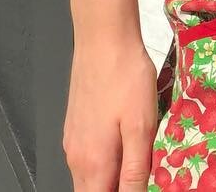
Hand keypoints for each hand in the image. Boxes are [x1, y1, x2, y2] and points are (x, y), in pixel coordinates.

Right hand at [62, 32, 161, 190]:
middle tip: (142, 176)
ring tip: (138, 159)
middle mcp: (77, 158)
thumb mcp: (141, 126)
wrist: (104, 38)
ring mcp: (73, 142)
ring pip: (90, 178)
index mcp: (94, 164)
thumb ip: (135, 170)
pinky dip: (105, 161)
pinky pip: (87, 158)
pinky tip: (124, 142)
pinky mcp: (75, 126)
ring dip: (111, 177)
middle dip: (116, 189)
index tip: (139, 187)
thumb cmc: (125, 77)